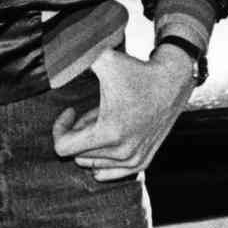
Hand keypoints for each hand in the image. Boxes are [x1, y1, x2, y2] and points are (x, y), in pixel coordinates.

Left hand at [51, 43, 198, 181]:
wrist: (172, 80)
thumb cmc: (137, 71)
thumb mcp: (104, 59)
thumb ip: (75, 54)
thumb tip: (55, 54)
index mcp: (109, 132)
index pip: (63, 148)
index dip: (60, 127)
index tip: (70, 110)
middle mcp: (123, 151)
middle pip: (77, 155)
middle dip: (78, 133)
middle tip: (90, 112)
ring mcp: (134, 160)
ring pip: (92, 163)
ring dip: (91, 143)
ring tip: (101, 120)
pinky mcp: (143, 162)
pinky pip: (108, 173)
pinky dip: (102, 159)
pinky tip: (108, 138)